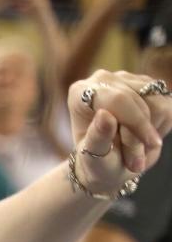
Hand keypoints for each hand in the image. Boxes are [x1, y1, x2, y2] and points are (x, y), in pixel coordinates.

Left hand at [68, 70, 171, 191]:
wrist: (106, 163)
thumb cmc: (95, 162)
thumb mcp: (94, 157)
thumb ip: (98, 137)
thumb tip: (105, 115)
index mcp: (79, 93)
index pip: (118, 100)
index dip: (137, 123)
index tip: (151, 144)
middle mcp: (102, 79)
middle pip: (139, 101)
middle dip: (141, 134)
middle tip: (135, 162)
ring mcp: (126, 79)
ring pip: (158, 102)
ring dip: (151, 131)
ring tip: (135, 150)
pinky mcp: (147, 84)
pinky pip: (167, 104)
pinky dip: (160, 125)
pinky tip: (143, 136)